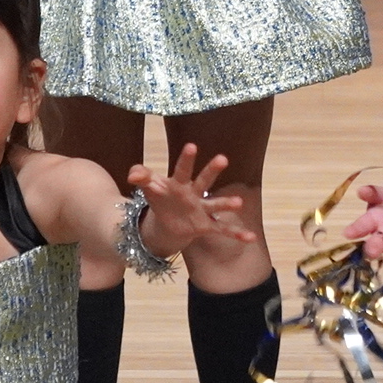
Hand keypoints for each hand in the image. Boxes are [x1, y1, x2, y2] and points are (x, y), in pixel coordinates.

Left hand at [128, 143, 253, 252]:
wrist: (168, 222)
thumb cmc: (161, 198)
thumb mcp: (150, 188)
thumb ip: (142, 177)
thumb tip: (132, 174)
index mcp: (179, 183)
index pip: (182, 169)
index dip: (186, 159)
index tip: (191, 146)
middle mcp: (194, 193)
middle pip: (203, 181)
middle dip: (211, 171)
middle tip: (222, 158)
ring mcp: (202, 210)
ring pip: (215, 205)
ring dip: (226, 203)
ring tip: (239, 203)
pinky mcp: (205, 226)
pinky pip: (222, 230)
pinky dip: (235, 234)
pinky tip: (250, 237)